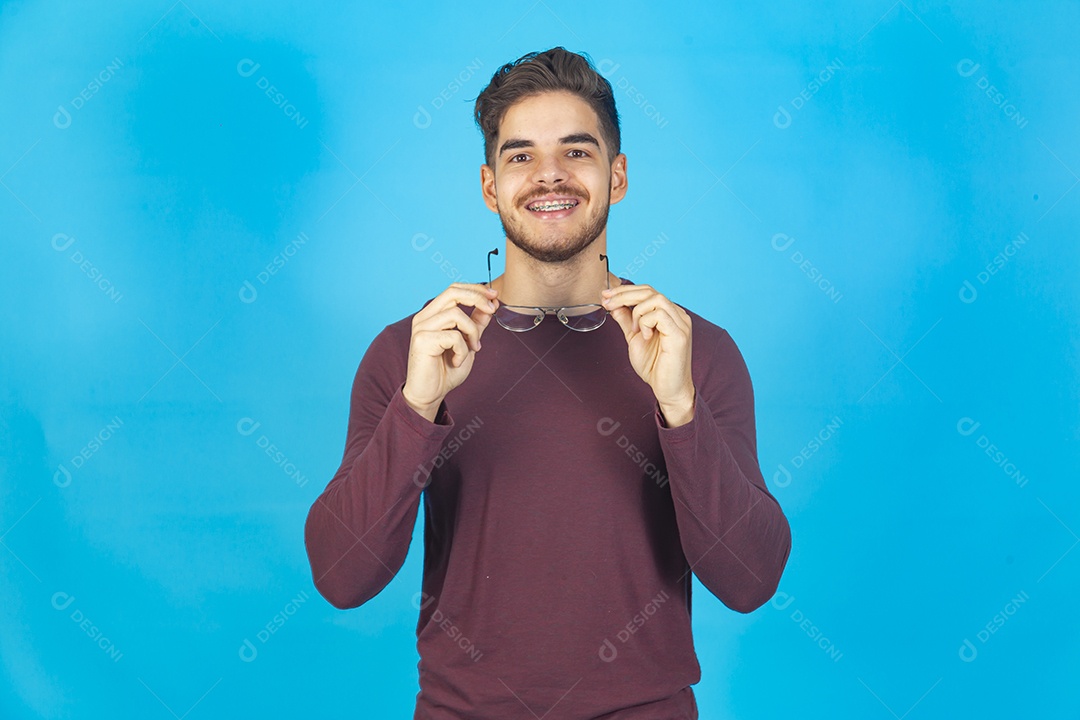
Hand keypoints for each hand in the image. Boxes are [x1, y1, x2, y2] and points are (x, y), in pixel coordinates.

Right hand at [403, 282, 499, 421]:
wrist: (430, 394)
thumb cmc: (446, 370)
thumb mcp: (468, 343)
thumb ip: (476, 324)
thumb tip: (490, 305)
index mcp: (433, 314)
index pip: (453, 289)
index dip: (475, 289)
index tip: (494, 295)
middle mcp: (424, 317)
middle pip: (453, 292)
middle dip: (477, 298)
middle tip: (492, 309)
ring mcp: (421, 328)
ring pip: (456, 314)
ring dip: (472, 332)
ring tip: (472, 349)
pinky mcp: (422, 340)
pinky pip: (453, 336)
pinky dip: (462, 350)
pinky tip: (456, 361)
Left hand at [602, 284, 695, 425]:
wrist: (668, 389)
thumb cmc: (655, 367)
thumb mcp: (634, 339)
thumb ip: (627, 321)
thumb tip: (614, 305)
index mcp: (668, 314)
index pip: (646, 291)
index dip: (624, 291)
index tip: (605, 295)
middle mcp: (677, 315)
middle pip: (649, 291)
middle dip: (623, 295)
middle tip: (607, 303)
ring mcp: (680, 323)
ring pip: (656, 299)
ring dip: (637, 312)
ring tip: (635, 331)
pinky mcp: (680, 334)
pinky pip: (660, 314)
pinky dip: (646, 322)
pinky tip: (645, 336)